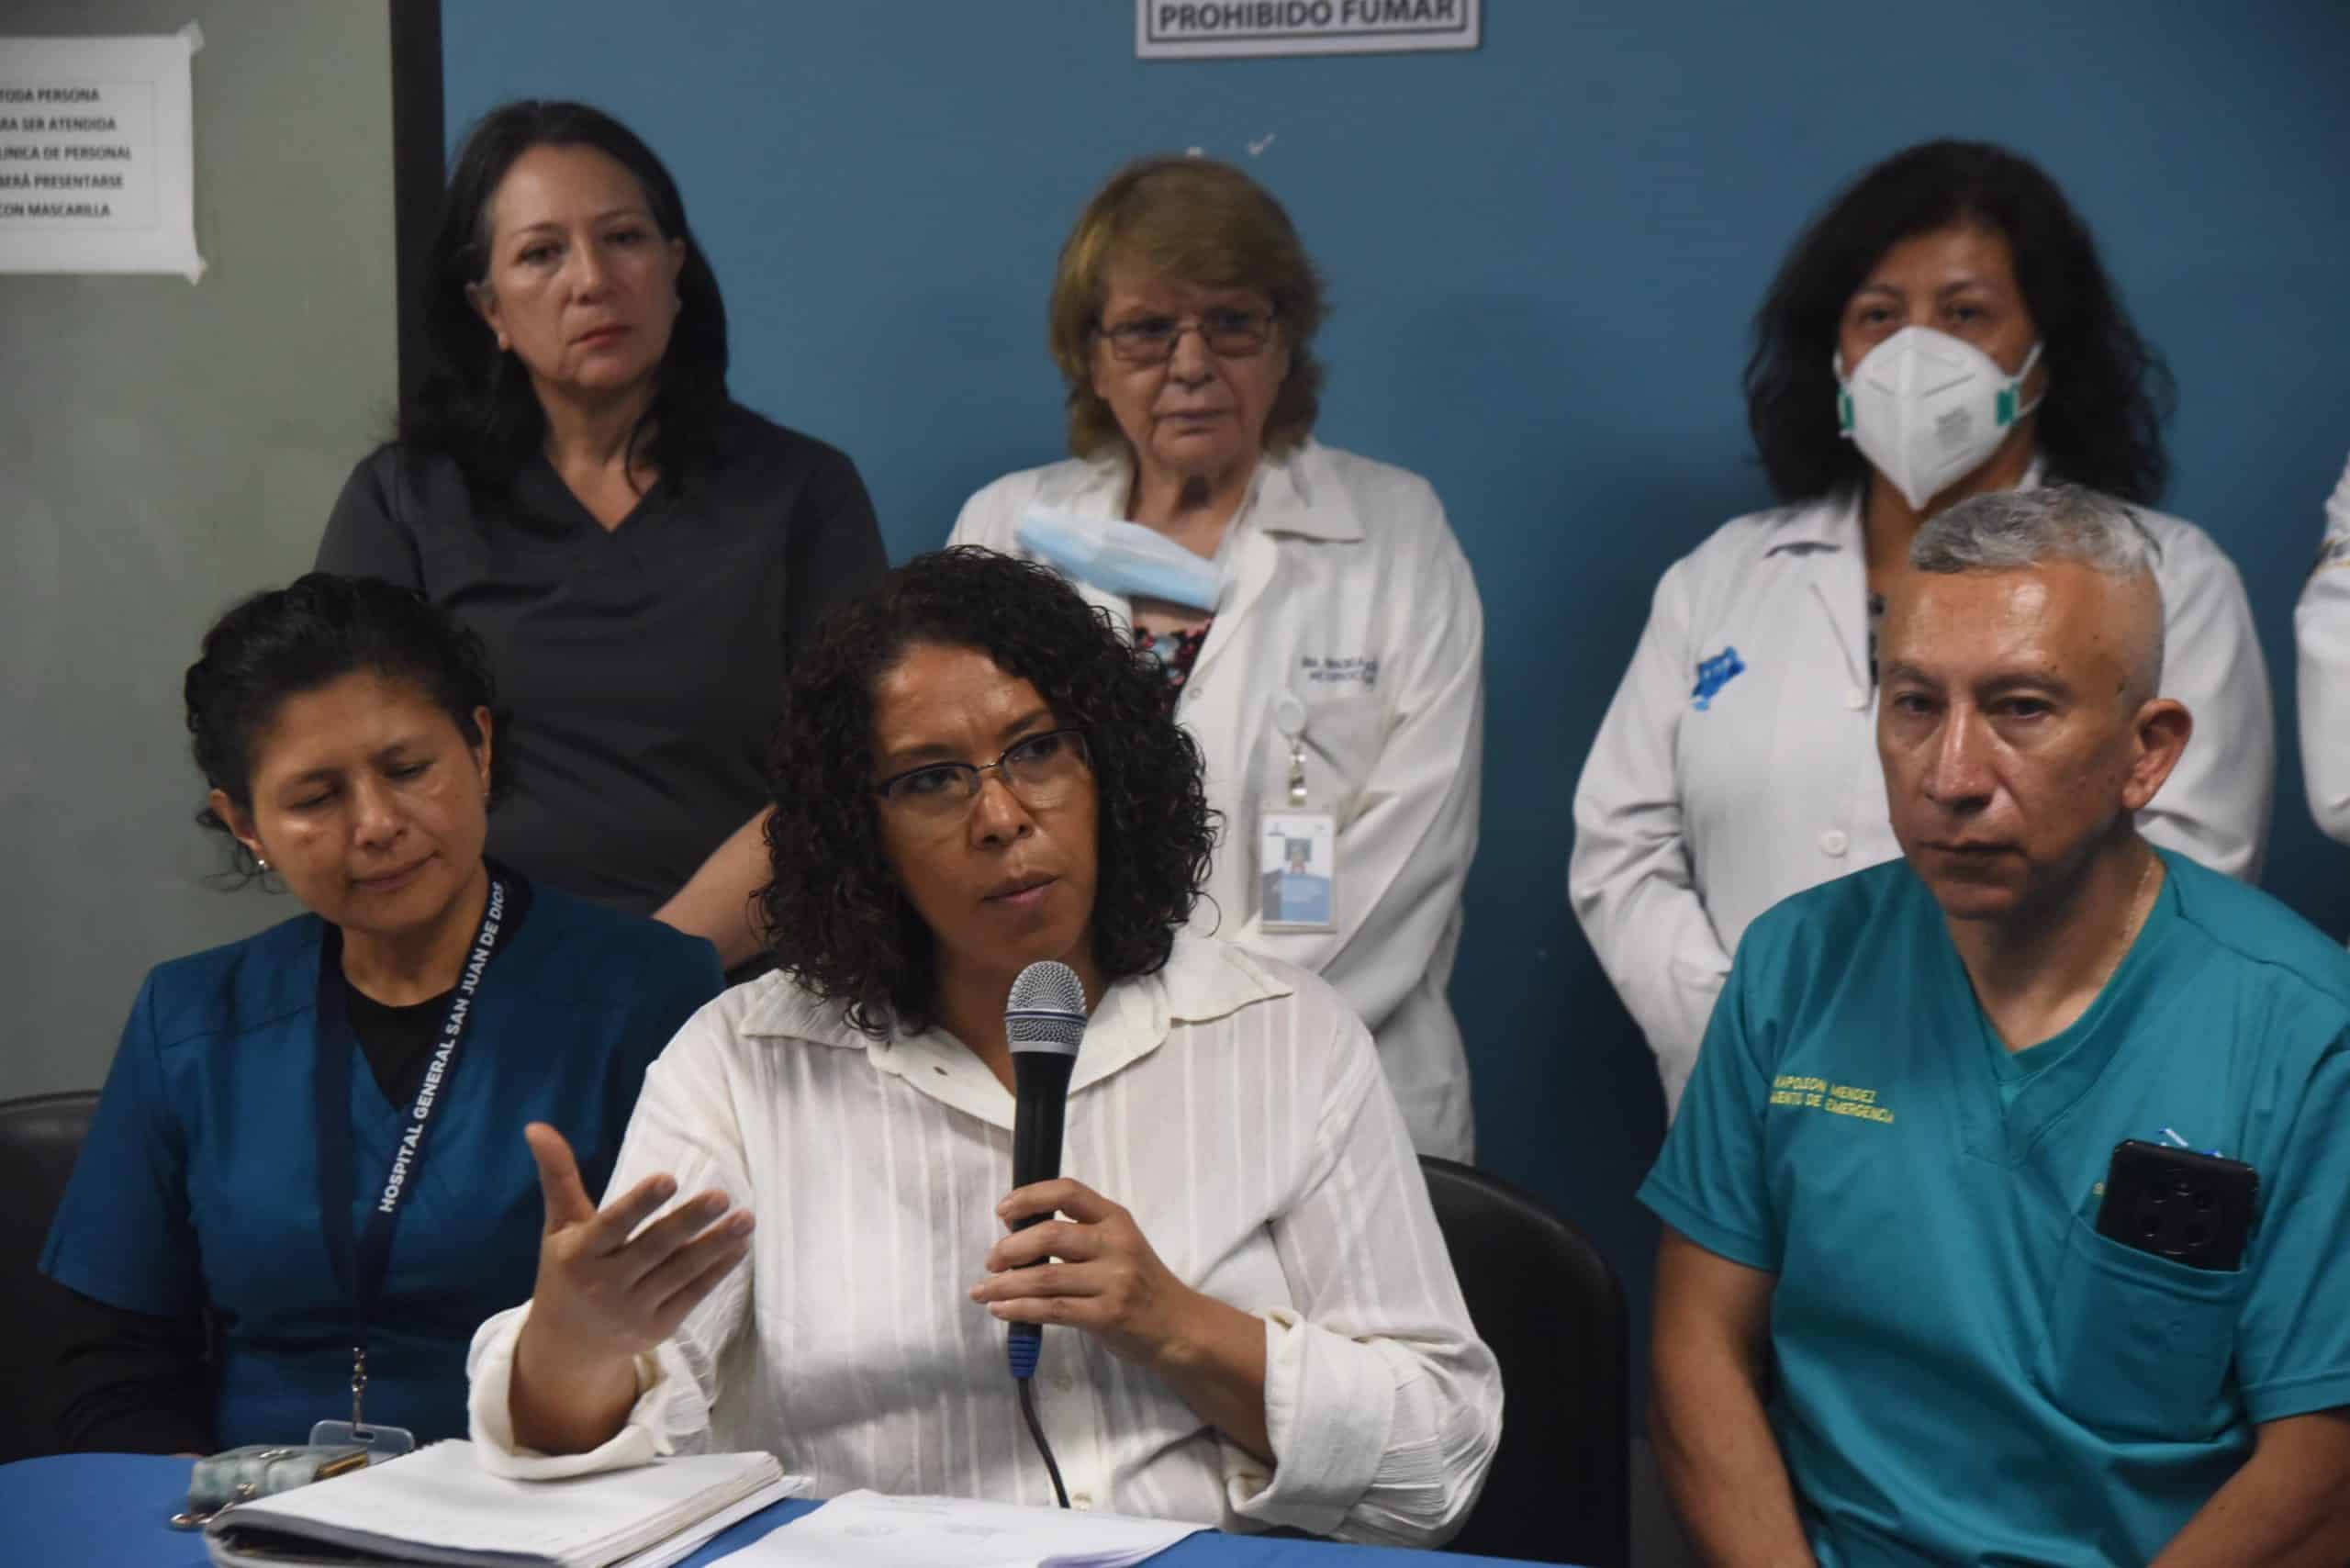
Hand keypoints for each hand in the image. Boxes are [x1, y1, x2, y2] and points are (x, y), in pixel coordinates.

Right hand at [517, 1122, 751, 1368]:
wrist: (567, 1348)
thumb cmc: (566, 1271)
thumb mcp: (558, 1227)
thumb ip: (558, 1177)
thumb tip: (536, 1127)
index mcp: (579, 1254)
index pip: (613, 1225)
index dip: (640, 1203)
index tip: (668, 1178)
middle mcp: (605, 1284)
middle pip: (655, 1248)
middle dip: (689, 1221)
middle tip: (722, 1196)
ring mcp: (633, 1310)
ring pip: (680, 1273)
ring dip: (716, 1245)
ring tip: (746, 1219)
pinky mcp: (658, 1328)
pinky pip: (692, 1295)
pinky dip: (718, 1272)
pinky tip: (739, 1247)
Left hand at [970, 1178, 1207, 1370]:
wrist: (1180, 1326)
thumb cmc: (1141, 1284)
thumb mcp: (1118, 1247)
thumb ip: (1079, 1236)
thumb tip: (1016, 1235)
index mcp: (1116, 1218)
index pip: (1068, 1192)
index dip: (1030, 1196)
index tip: (1002, 1210)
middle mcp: (1116, 1244)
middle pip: (1051, 1234)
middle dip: (1010, 1248)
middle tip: (990, 1262)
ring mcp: (1114, 1280)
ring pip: (1046, 1276)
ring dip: (1005, 1284)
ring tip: (982, 1290)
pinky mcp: (1108, 1315)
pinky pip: (1053, 1309)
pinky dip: (1020, 1309)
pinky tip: (1001, 1309)